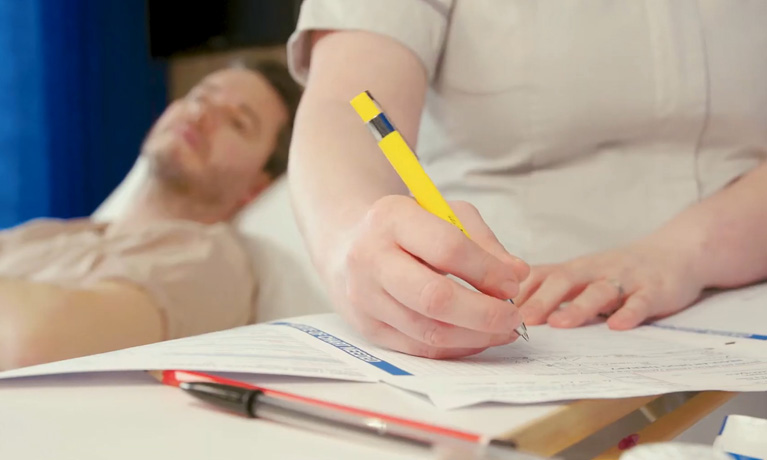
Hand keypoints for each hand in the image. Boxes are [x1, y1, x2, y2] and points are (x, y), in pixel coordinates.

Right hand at [327, 195, 528, 358]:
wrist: (348, 244)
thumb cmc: (406, 227)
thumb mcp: (443, 213)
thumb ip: (482, 241)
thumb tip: (517, 274)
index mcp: (391, 218)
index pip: (447, 249)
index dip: (486, 270)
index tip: (512, 283)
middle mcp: (370, 259)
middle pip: (434, 298)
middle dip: (483, 313)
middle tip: (513, 316)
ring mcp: (365, 298)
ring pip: (429, 331)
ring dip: (475, 337)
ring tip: (502, 330)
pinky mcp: (367, 328)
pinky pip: (419, 349)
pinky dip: (455, 348)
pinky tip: (477, 338)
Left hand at [517, 237, 704, 329]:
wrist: (675, 254)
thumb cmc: (617, 272)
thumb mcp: (581, 276)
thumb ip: (549, 289)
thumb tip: (504, 308)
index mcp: (574, 270)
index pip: (539, 276)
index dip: (517, 292)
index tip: (495, 308)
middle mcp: (595, 271)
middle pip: (564, 281)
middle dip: (541, 300)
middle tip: (521, 319)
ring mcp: (625, 279)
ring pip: (599, 291)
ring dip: (578, 308)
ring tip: (560, 324)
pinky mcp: (654, 290)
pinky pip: (641, 301)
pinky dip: (629, 313)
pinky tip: (617, 326)